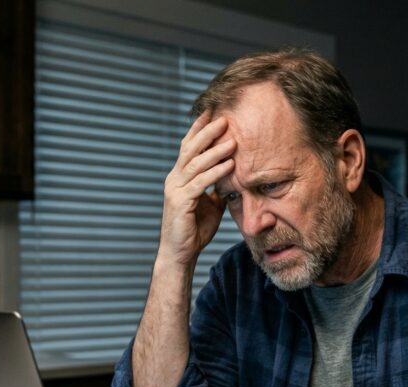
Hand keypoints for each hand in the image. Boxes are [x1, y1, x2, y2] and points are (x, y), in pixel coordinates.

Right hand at [158, 112, 236, 266]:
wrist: (180, 253)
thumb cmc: (194, 229)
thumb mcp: (210, 204)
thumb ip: (217, 187)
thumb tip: (232, 175)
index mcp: (179, 176)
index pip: (188, 147)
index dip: (199, 129)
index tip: (213, 113)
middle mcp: (174, 179)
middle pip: (190, 149)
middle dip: (207, 132)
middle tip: (224, 118)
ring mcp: (175, 190)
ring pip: (196, 164)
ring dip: (215, 150)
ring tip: (233, 140)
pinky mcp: (180, 203)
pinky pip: (200, 183)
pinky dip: (216, 172)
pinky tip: (230, 165)